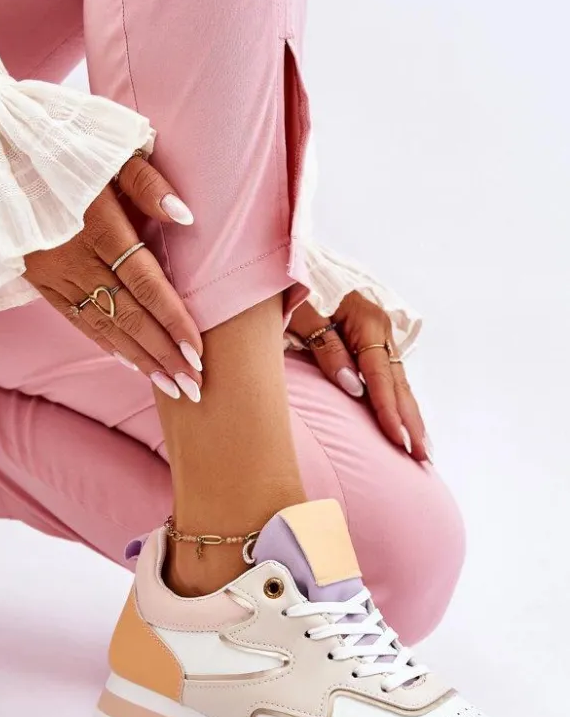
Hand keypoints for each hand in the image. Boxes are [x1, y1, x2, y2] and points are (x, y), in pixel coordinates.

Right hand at [24, 153, 202, 400]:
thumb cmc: (56, 136)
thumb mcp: (107, 145)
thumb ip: (146, 182)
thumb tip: (185, 217)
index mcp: (97, 224)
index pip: (144, 284)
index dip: (172, 320)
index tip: (198, 353)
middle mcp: (72, 255)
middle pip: (127, 314)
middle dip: (162, 355)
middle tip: (193, 388)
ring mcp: (50, 270)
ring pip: (101, 324)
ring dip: (138, 358)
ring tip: (168, 385)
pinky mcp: (33, 276)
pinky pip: (73, 317)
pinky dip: (103, 341)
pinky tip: (127, 360)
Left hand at [289, 293, 430, 461]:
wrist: (293, 258)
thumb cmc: (295, 285)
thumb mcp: (303, 313)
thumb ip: (327, 347)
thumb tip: (353, 387)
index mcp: (366, 321)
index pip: (380, 377)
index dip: (389, 411)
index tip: (398, 441)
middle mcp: (380, 328)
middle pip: (398, 382)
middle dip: (411, 421)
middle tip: (423, 458)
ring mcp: (379, 332)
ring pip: (399, 380)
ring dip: (410, 414)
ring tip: (423, 447)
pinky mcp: (371, 336)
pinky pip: (389, 373)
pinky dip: (398, 398)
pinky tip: (404, 418)